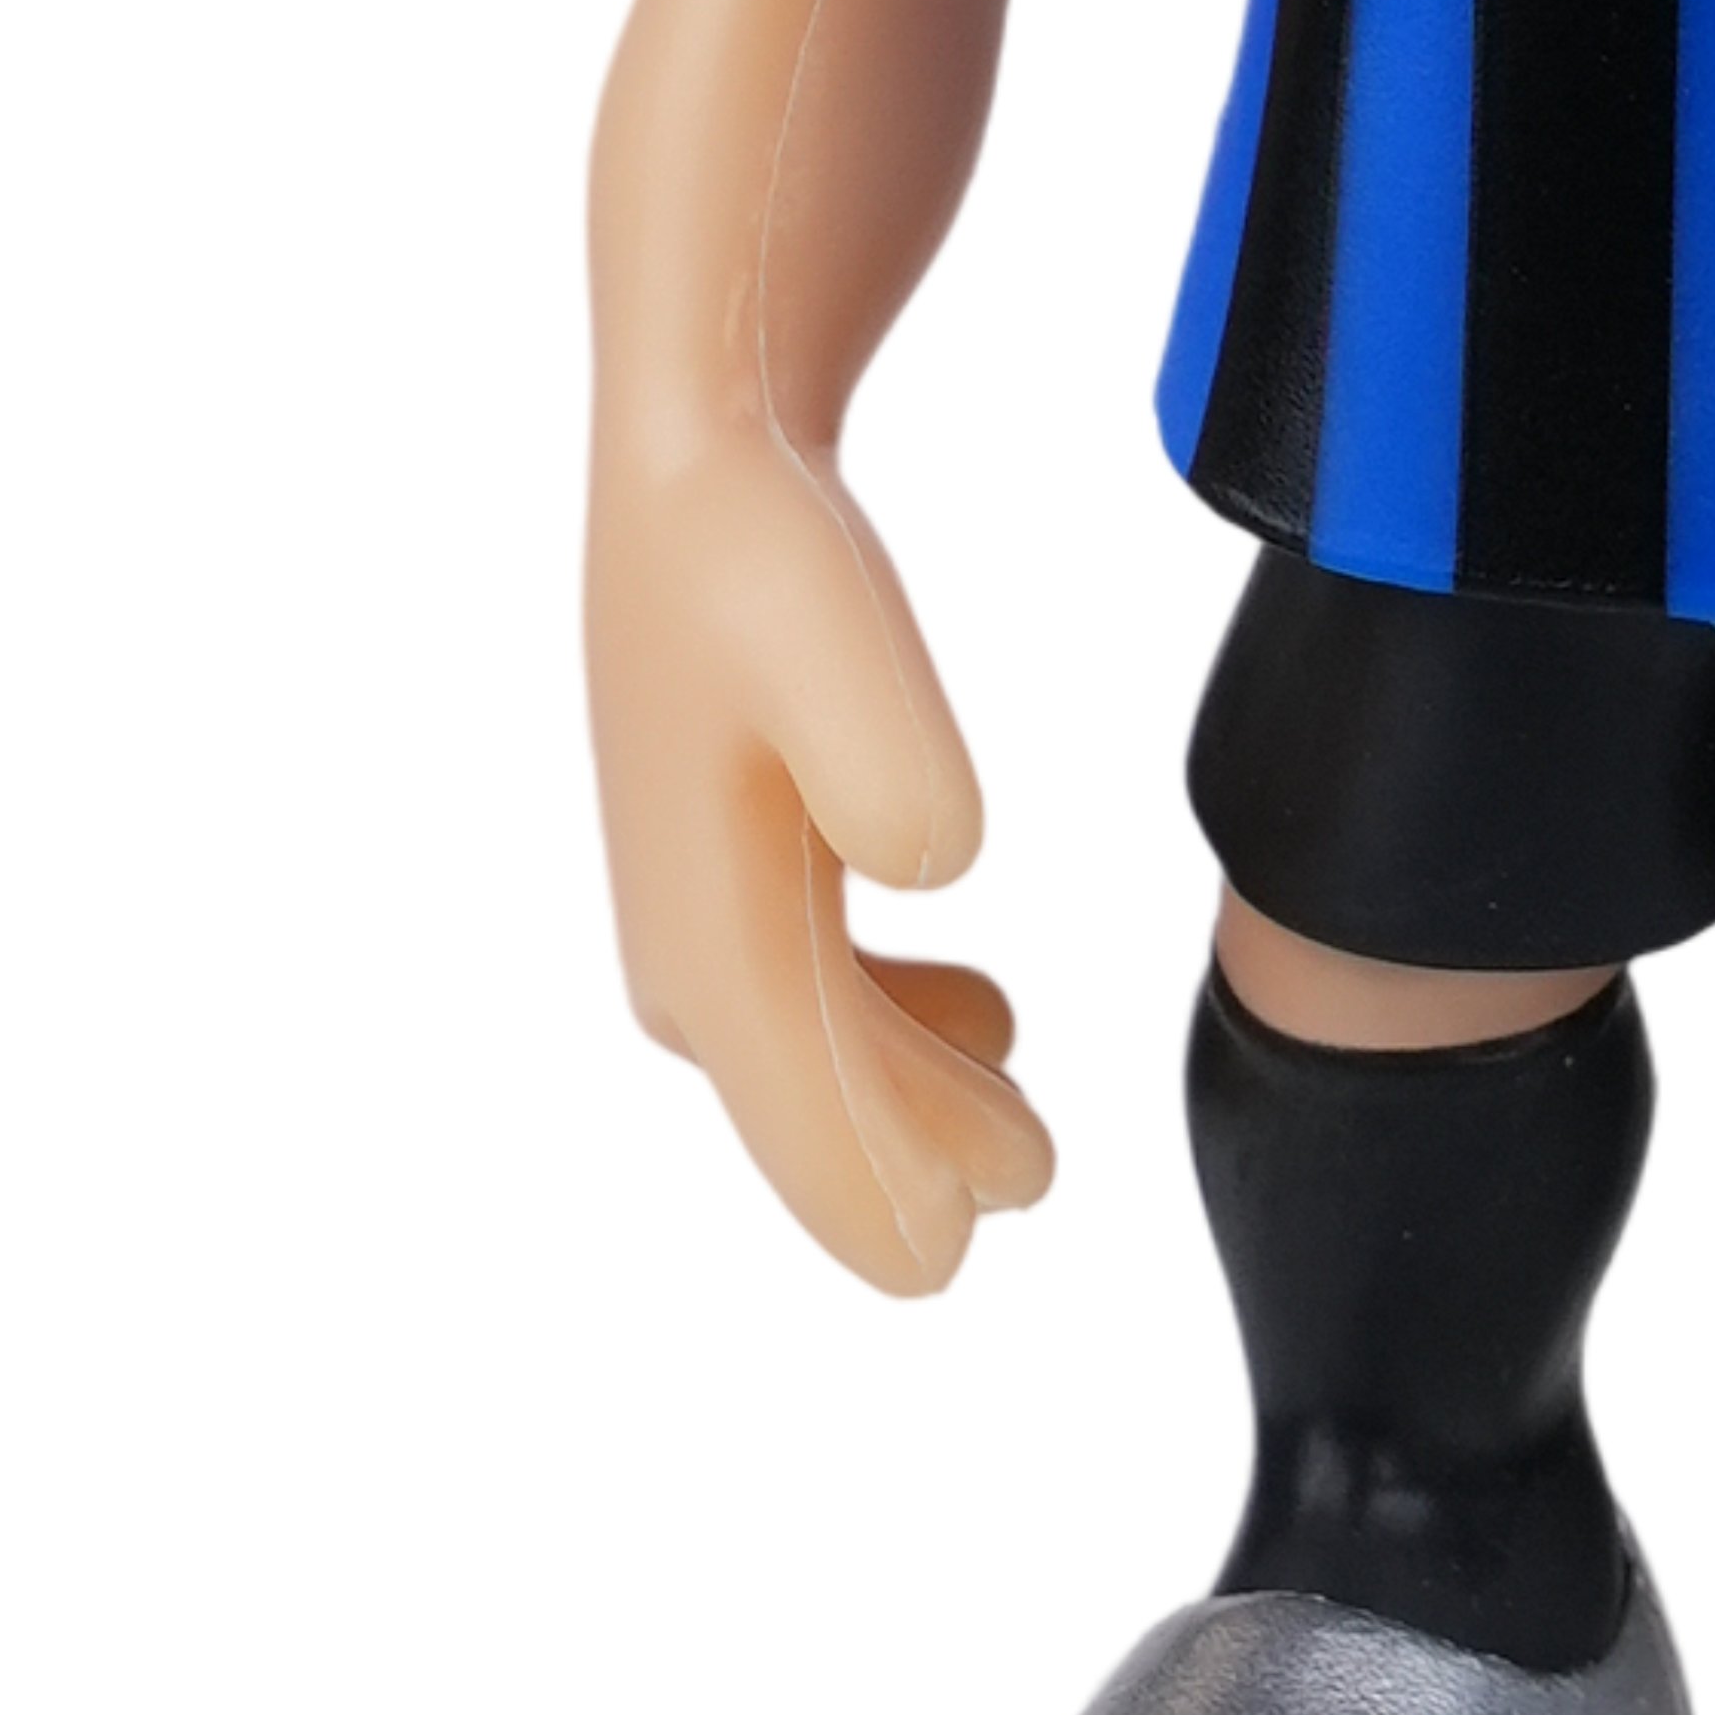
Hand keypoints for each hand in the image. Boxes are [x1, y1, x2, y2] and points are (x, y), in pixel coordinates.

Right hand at [585, 431, 1055, 1292]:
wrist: (700, 459)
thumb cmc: (753, 554)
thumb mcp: (832, 645)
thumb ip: (885, 769)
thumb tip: (931, 868)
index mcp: (709, 923)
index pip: (798, 1108)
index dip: (872, 1191)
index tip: (950, 1255)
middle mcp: (686, 940)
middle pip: (812, 1091)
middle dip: (905, 1154)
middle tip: (1028, 1184)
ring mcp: (697, 902)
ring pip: (811, 1043)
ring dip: (900, 1091)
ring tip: (1013, 1117)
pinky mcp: (726, 858)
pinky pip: (805, 984)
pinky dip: (880, 1017)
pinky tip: (965, 1007)